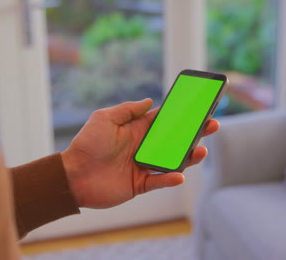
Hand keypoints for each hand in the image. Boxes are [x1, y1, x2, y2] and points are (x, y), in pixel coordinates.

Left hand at [61, 98, 219, 208]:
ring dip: (189, 157)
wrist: (72, 176)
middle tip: (212, 126)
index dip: (183, 114)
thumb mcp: (104, 119)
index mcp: (138, 130)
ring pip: (173, 161)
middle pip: (176, 140)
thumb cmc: (86, 145)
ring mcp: (144, 166)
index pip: (166, 121)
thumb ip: (127, 109)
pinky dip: (170, 179)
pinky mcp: (140, 185)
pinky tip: (179, 175)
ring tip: (201, 151)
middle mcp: (144, 147)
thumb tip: (150, 101)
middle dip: (195, 133)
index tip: (200, 107)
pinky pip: (160, 182)